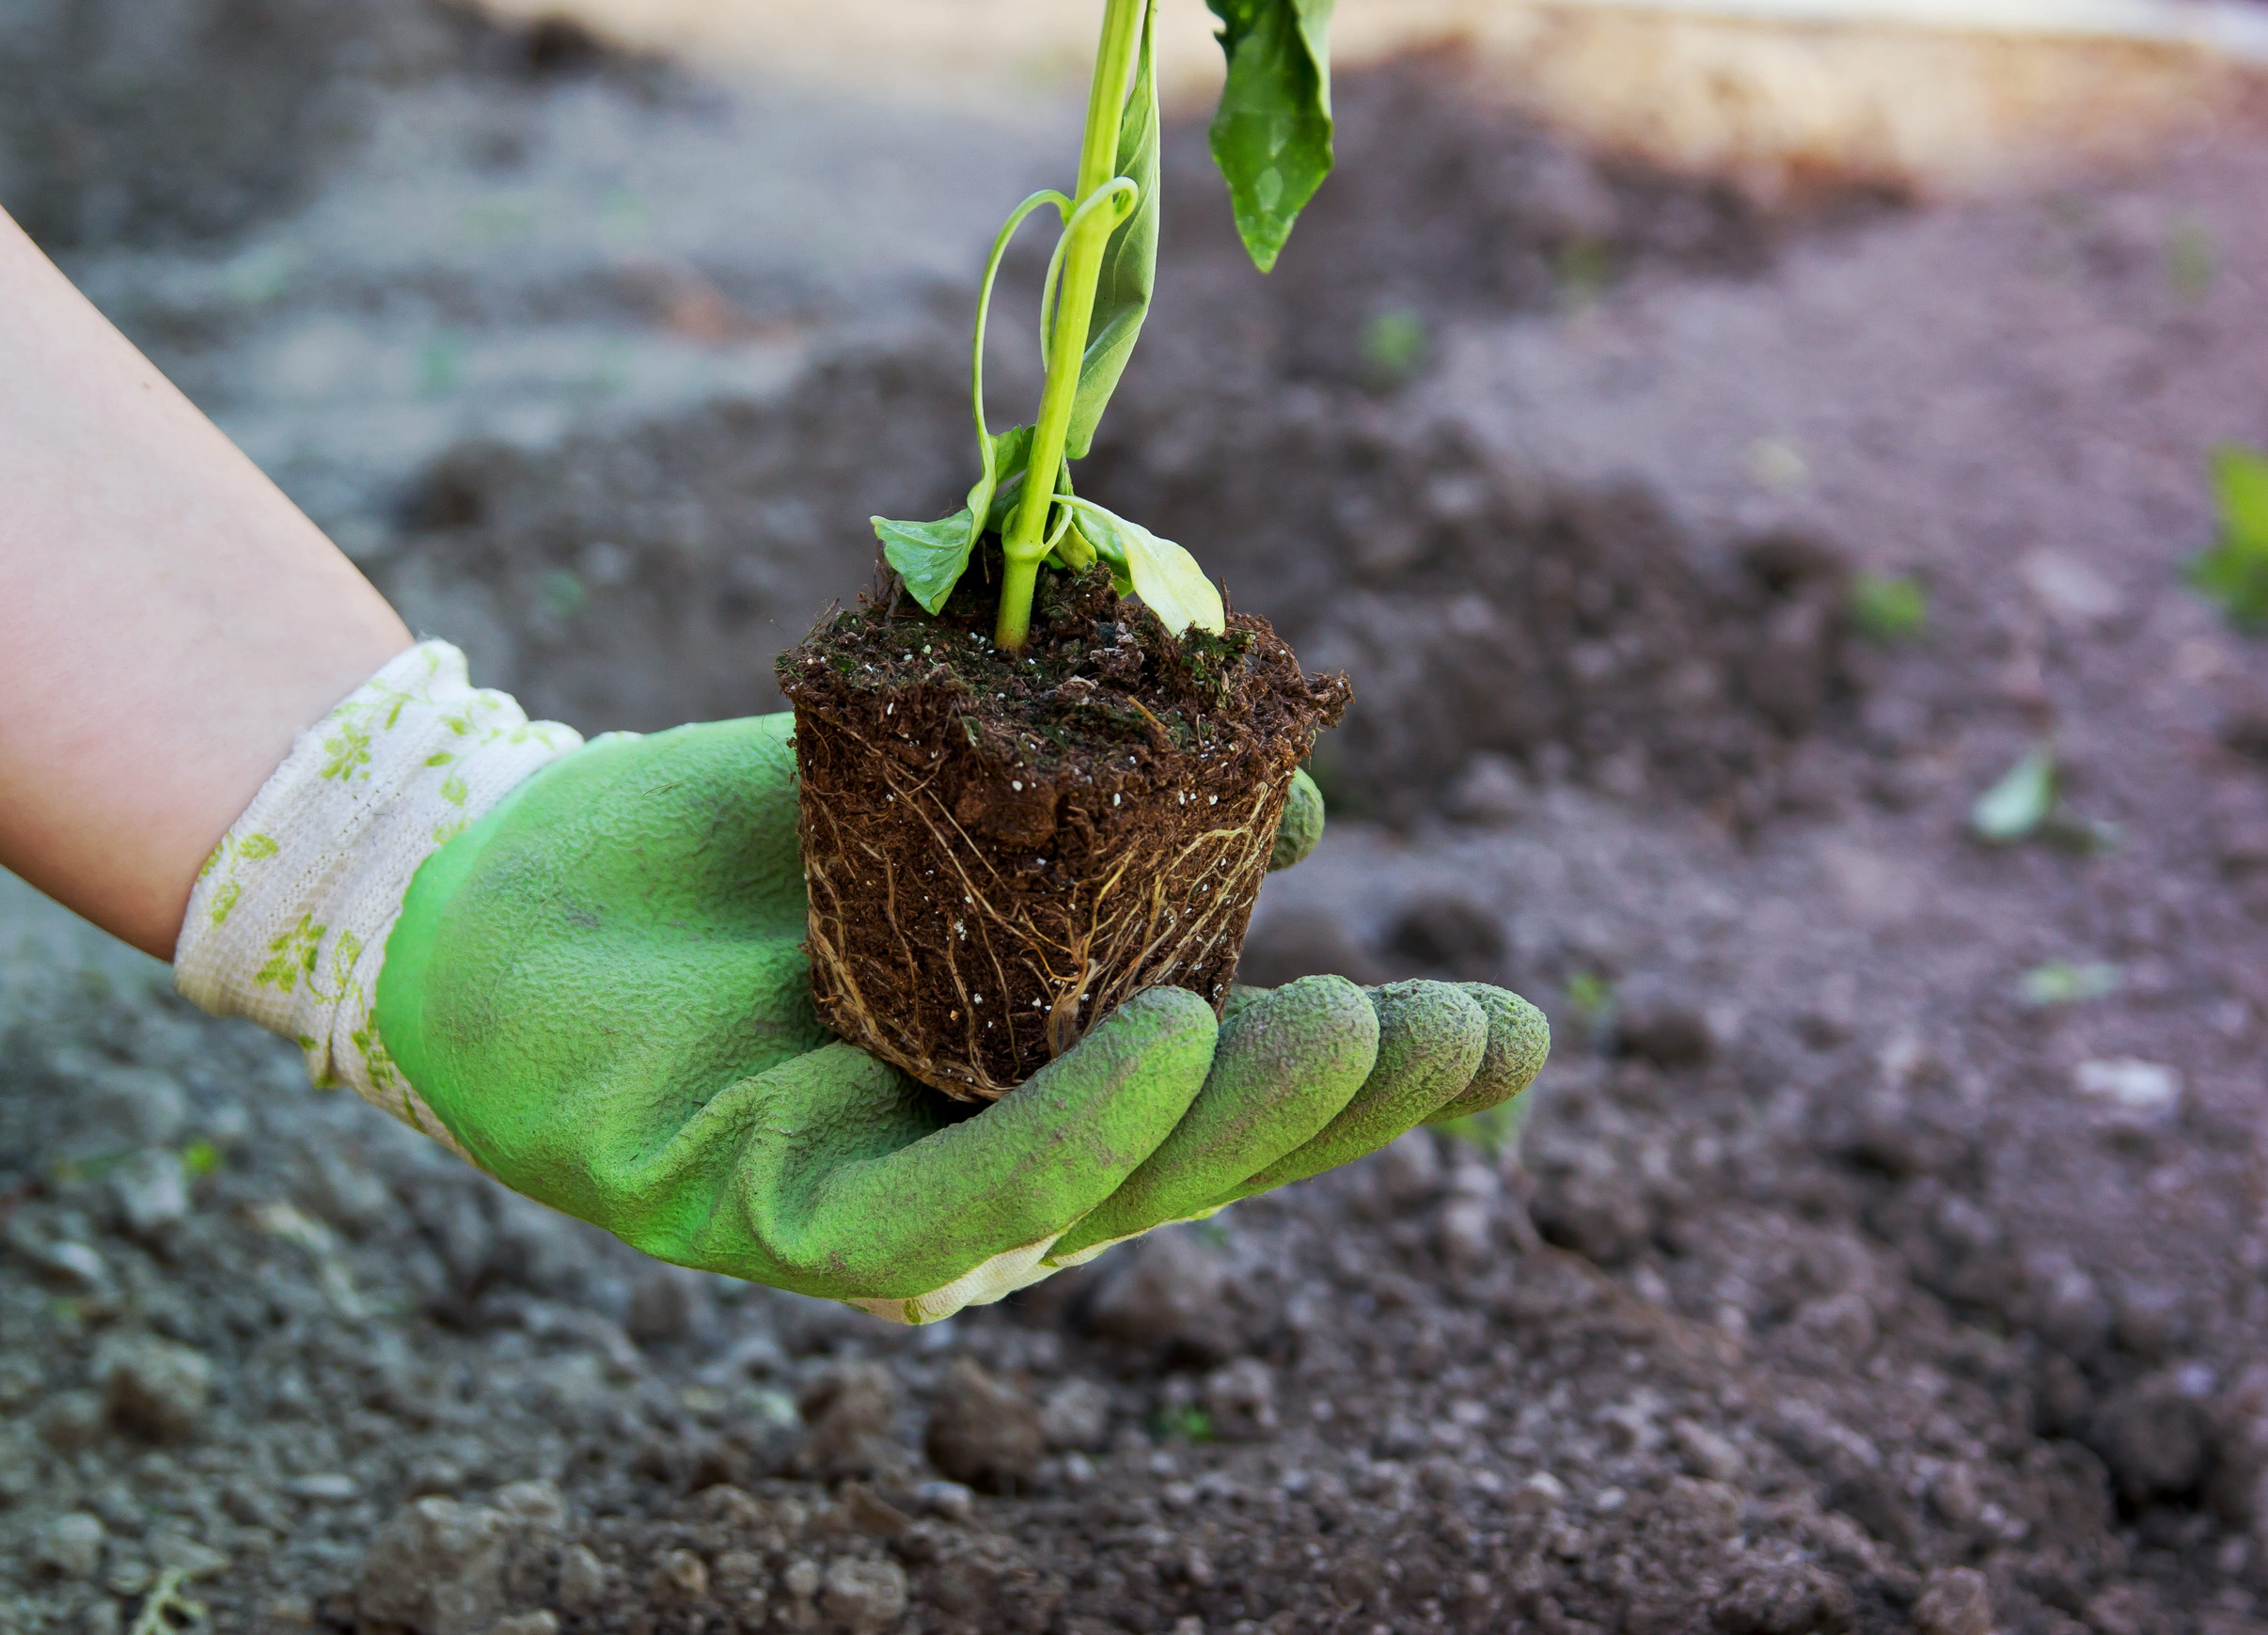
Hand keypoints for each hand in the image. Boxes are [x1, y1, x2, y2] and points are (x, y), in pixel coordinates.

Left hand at [374, 712, 1546, 1320]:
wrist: (505, 874)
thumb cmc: (735, 842)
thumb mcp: (952, 793)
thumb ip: (1115, 804)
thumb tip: (1305, 797)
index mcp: (1042, 1070)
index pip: (1235, 1086)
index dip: (1379, 1076)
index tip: (1517, 1030)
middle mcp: (992, 1154)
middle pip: (1200, 1155)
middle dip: (1350, 1104)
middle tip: (1481, 1031)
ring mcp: (898, 1203)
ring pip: (1105, 1192)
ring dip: (1244, 1120)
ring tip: (1363, 1029)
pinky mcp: (791, 1220)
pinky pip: (954, 1203)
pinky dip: (1072, 1136)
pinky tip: (1167, 1050)